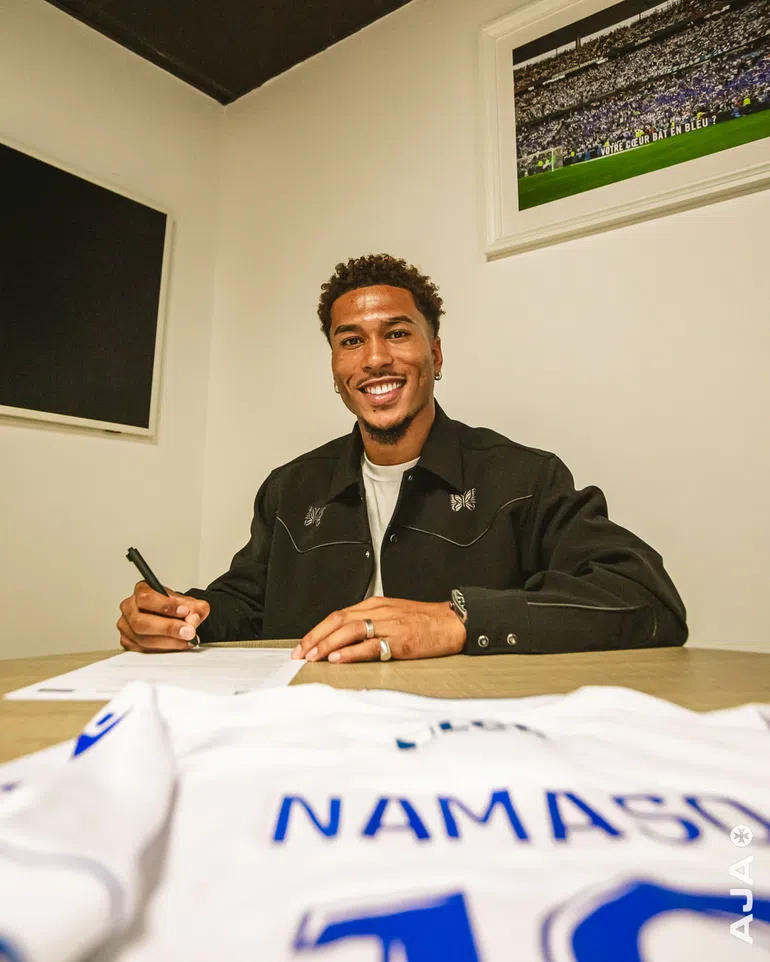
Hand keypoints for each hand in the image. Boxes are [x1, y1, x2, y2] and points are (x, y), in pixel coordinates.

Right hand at [117, 581, 209, 651]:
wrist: (173, 617)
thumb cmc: (174, 607)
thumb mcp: (189, 602)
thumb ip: (196, 608)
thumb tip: (193, 618)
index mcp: (141, 590)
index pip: (146, 598)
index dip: (165, 606)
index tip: (184, 611)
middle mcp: (129, 607)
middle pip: (140, 621)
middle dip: (167, 628)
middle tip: (187, 631)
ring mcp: (126, 625)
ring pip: (141, 638)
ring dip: (168, 641)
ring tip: (186, 640)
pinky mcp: (127, 641)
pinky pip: (142, 649)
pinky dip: (162, 649)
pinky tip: (176, 645)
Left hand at [293, 596, 465, 663]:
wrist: (453, 622)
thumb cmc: (424, 621)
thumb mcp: (393, 614)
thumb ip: (371, 622)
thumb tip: (344, 639)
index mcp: (375, 605)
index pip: (338, 615)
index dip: (317, 630)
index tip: (303, 645)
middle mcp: (379, 611)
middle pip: (338, 620)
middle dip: (316, 637)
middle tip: (301, 653)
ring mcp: (389, 625)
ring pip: (350, 631)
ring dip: (328, 644)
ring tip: (314, 657)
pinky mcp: (400, 640)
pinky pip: (371, 645)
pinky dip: (352, 652)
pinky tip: (339, 659)